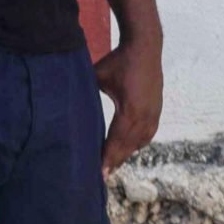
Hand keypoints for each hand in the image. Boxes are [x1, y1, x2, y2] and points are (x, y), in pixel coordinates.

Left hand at [92, 31, 162, 176]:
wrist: (145, 46)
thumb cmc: (118, 60)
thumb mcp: (98, 76)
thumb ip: (86, 92)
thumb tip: (67, 103)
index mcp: (130, 110)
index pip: (116, 141)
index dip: (107, 158)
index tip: (99, 173)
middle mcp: (144, 116)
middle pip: (128, 146)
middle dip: (115, 161)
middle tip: (102, 176)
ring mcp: (153, 114)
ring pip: (139, 142)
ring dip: (126, 154)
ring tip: (112, 165)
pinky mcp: (157, 110)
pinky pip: (147, 135)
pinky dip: (137, 144)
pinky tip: (128, 150)